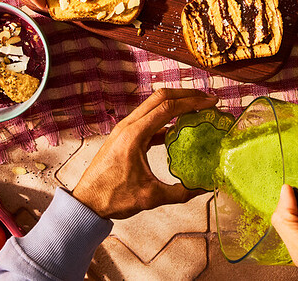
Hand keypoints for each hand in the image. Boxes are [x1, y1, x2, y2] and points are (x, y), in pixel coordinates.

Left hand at [72, 88, 218, 219]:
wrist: (87, 202)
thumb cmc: (112, 197)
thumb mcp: (150, 197)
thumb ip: (180, 192)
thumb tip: (203, 187)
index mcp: (133, 135)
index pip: (168, 108)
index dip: (192, 102)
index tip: (211, 102)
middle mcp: (128, 126)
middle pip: (161, 97)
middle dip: (186, 95)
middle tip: (207, 99)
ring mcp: (125, 128)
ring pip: (154, 105)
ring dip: (176, 103)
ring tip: (196, 109)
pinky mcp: (124, 135)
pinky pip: (148, 118)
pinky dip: (166, 118)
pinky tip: (178, 129)